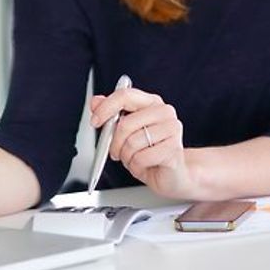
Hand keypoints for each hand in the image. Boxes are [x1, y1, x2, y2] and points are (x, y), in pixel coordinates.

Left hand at [89, 83, 191, 197]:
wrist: (173, 174)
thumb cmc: (149, 152)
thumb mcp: (126, 133)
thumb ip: (111, 115)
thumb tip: (96, 101)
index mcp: (151, 102)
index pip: (125, 96)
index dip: (106, 108)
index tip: (95, 121)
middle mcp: (164, 112)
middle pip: (126, 123)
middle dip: (114, 143)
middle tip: (116, 151)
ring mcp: (172, 129)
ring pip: (132, 143)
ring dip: (126, 157)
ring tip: (134, 159)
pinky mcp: (173, 149)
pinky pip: (141, 158)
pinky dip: (136, 166)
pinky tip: (144, 165)